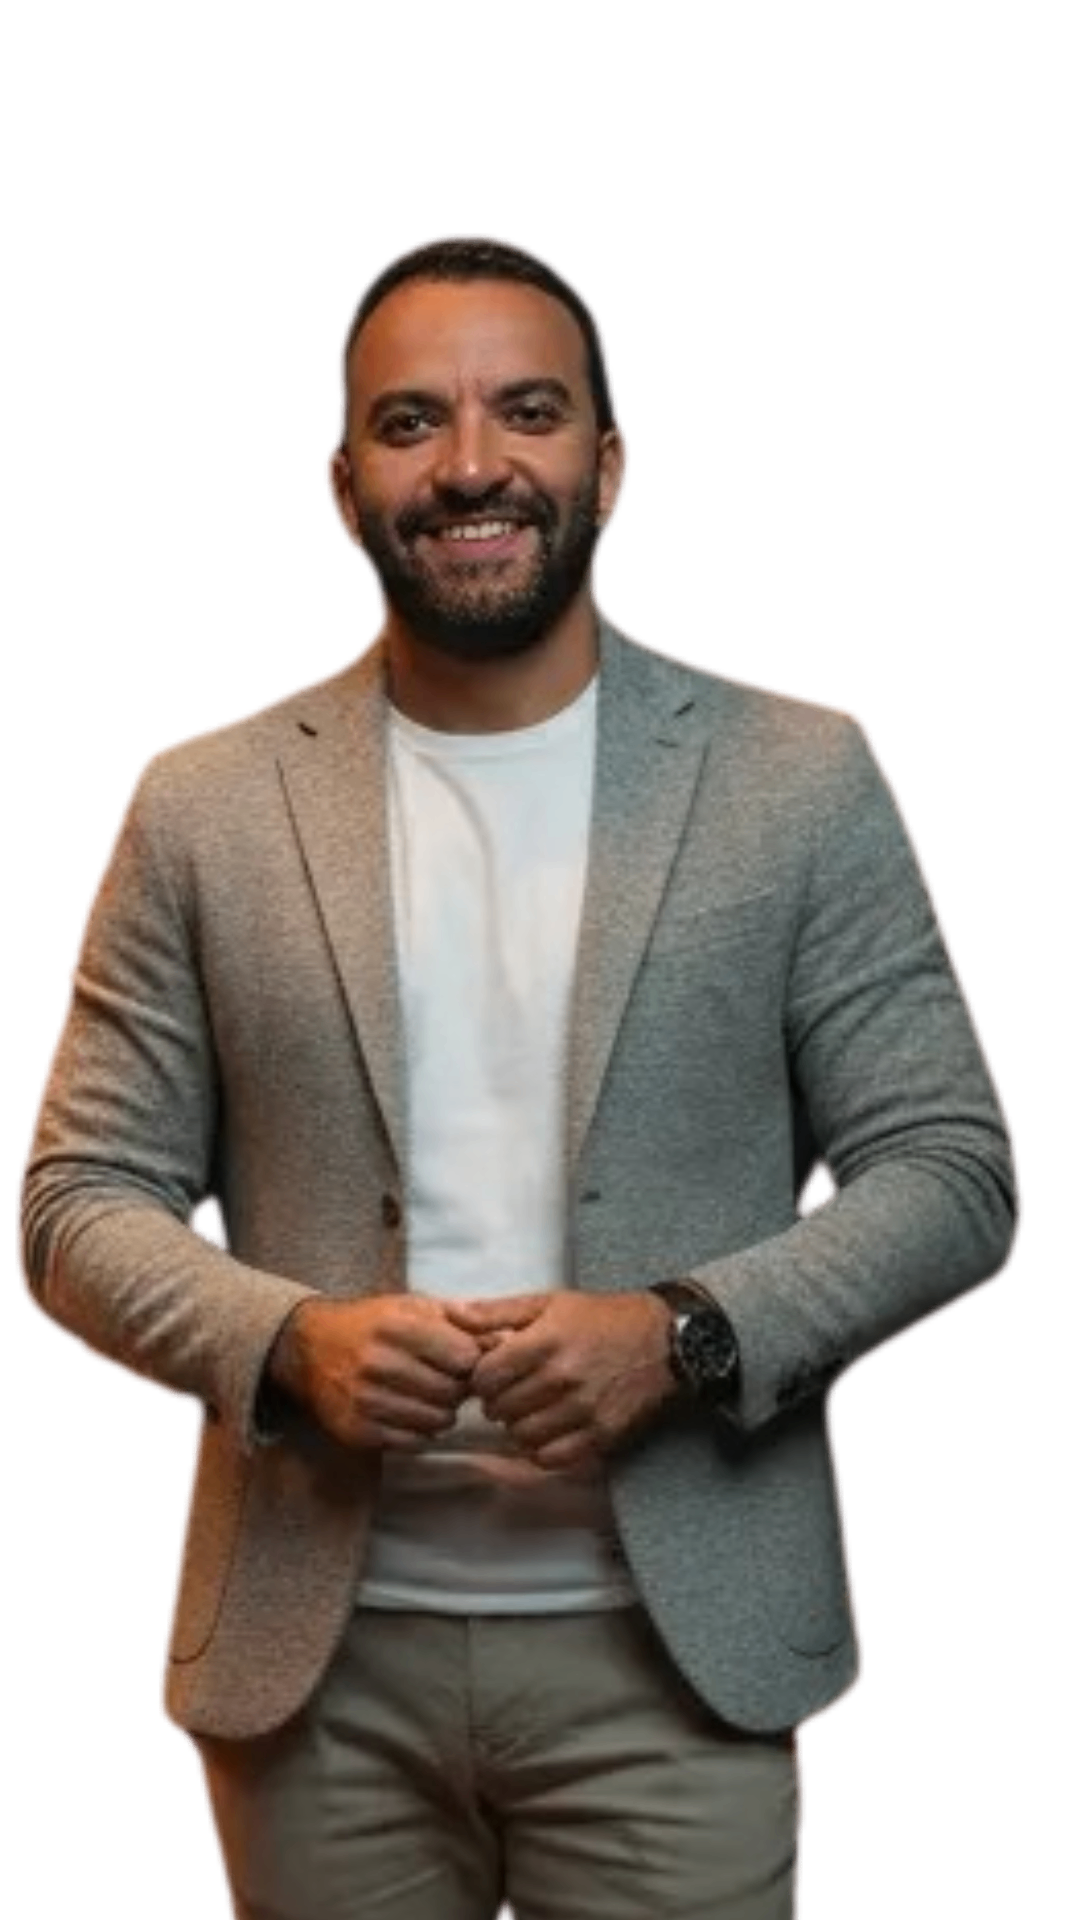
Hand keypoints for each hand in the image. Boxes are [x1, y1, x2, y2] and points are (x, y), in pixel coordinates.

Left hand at [444, 1290, 677, 1471]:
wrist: (664, 1341)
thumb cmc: (602, 1318)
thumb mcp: (549, 1302)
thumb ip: (498, 1311)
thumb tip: (452, 1313)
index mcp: (545, 1341)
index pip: (485, 1377)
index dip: (481, 1378)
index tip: (492, 1374)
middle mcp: (562, 1378)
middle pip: (500, 1408)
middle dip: (498, 1401)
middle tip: (510, 1392)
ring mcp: (583, 1410)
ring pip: (521, 1436)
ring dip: (518, 1425)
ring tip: (529, 1409)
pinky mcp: (601, 1434)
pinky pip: (551, 1458)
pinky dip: (541, 1448)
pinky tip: (547, 1430)